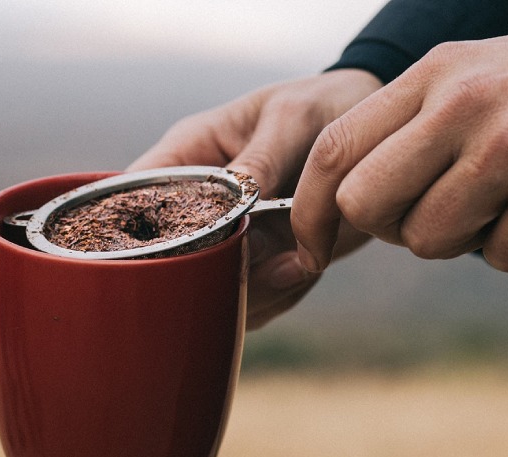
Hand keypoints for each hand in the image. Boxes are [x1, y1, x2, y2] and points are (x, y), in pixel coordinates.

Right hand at [128, 69, 381, 327]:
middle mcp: (200, 204)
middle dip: (211, 273)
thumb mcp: (290, 119)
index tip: (178, 252)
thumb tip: (236, 206)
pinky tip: (304, 267)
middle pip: (170, 258)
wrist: (374, 135)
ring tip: (295, 262)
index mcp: (188, 156)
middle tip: (261, 261)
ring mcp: (230, 238)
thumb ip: (261, 161)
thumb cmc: (322, 105)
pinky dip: (279, 295)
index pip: (133, 198)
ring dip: (252, 290)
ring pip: (212, 288)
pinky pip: (255, 300)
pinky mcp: (261, 264)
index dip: (134, 233)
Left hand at [293, 14, 507, 272]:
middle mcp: (462, 104)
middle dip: (389, 229)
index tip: (312, 243)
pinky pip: (499, 258)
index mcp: (434, 73)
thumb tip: (353, 198)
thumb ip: (411, 127)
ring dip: (461, 239)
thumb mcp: (477, 76)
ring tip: (506, 200)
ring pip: (427, 241)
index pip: (333, 148)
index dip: (309, 207)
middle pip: (365, 204)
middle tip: (433, 214)